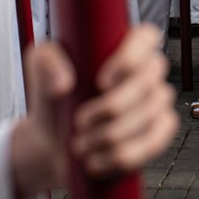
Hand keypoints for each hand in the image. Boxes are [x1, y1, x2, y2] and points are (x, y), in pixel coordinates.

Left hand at [10, 24, 178, 195]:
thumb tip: (65, 83)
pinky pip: (156, 142)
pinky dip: (125, 155)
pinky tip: (98, 161)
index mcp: (124, 46)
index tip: (100, 82)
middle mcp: (146, 72)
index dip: (130, 59)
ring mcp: (157, 103)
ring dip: (112, 136)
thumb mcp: (39, 69)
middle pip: (149, 82)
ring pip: (150, 115)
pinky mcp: (159, 133)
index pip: (146, 38)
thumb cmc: (53, 98)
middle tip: (80, 122)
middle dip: (112, 108)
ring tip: (81, 145)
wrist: (52, 142)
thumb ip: (45, 62)